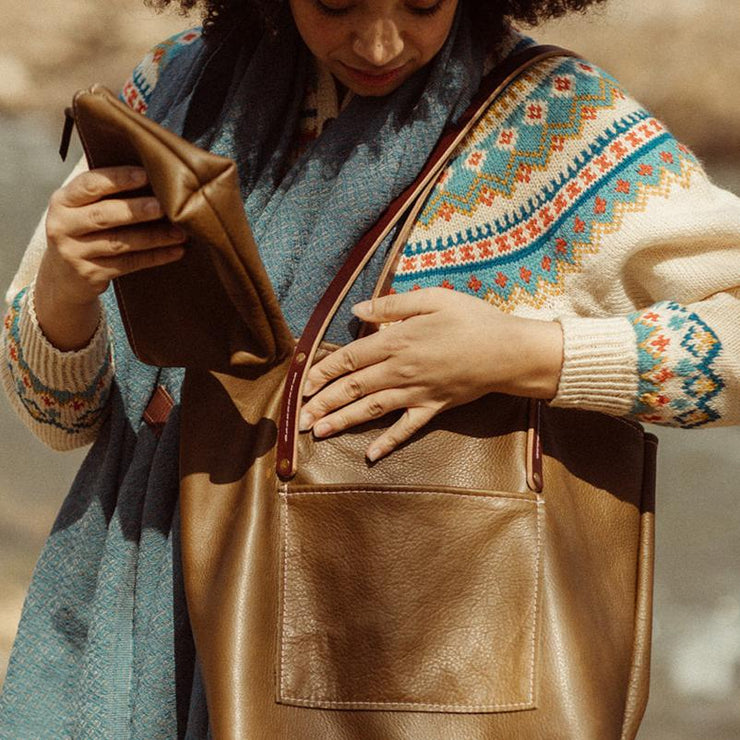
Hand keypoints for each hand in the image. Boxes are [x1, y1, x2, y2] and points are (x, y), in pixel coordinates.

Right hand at [35, 166, 186, 349]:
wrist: (63, 275)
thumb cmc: (83, 229)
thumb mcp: (82, 206)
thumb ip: (105, 187)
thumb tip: (144, 159)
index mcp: (63, 200)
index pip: (89, 185)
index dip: (118, 179)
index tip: (145, 174)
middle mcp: (63, 225)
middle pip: (104, 216)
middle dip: (137, 210)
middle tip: (165, 206)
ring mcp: (75, 253)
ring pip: (120, 243)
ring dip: (154, 237)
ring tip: (181, 232)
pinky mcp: (91, 274)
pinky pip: (129, 264)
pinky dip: (155, 257)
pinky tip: (176, 251)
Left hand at [300, 287, 562, 460]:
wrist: (510, 351)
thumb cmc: (472, 319)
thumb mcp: (433, 299)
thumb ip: (392, 306)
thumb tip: (357, 310)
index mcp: (397, 342)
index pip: (349, 358)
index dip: (323, 372)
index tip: (303, 384)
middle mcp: (400, 371)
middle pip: (353, 389)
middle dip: (323, 403)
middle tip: (300, 418)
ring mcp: (416, 393)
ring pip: (371, 410)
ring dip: (343, 422)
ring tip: (319, 433)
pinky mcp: (434, 408)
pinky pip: (407, 428)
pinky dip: (388, 442)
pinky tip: (370, 455)